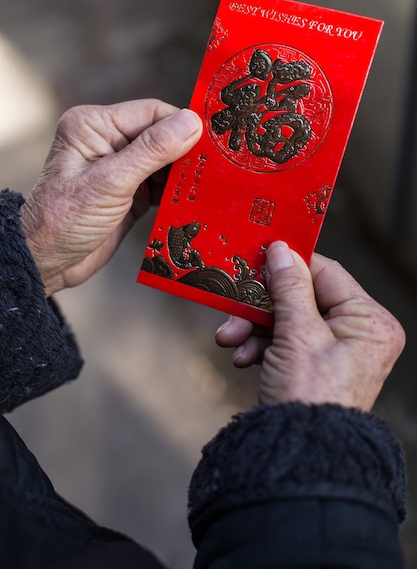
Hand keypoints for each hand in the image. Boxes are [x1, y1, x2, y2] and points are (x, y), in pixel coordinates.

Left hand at [20, 100, 201, 295]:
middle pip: (161, 136)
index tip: (211, 143)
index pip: (151, 113)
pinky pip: (160, 186)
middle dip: (186, 153)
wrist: (48, 263)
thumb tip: (191, 122)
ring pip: (165, 162)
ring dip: (183, 175)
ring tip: (208, 186)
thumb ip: (152, 151)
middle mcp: (108, 142)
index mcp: (95, 126)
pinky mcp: (129, 194)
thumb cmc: (64, 219)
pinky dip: (175, 193)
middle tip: (216, 167)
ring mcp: (120, 169)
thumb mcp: (111, 182)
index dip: (182, 126)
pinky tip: (192, 200)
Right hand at [216, 241, 404, 410]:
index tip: (256, 258)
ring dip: (254, 328)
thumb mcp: (298, 336)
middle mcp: (357, 333)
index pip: (325, 273)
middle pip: (300, 297)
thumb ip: (289, 288)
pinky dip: (260, 346)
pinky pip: (284, 342)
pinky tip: (241, 358)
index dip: (288, 265)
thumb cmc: (310, 399)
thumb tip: (281, 250)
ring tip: (230, 340)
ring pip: (287, 320)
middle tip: (234, 308)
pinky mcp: (312, 366)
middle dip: (262, 307)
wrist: (298, 458)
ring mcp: (334, 351)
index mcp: (369, 322)